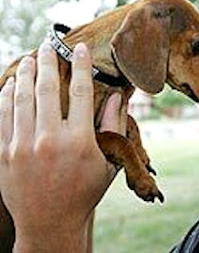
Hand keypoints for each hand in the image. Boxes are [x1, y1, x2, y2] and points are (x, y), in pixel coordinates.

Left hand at [0, 43, 123, 251]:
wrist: (51, 223)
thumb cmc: (85, 192)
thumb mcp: (108, 162)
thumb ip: (113, 127)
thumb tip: (118, 97)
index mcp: (79, 141)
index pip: (81, 91)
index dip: (81, 65)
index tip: (79, 48)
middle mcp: (49, 140)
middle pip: (47, 89)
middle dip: (48, 62)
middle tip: (47, 45)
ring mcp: (22, 146)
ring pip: (21, 98)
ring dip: (26, 74)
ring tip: (30, 58)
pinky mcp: (4, 154)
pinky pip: (2, 116)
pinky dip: (6, 96)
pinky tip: (12, 84)